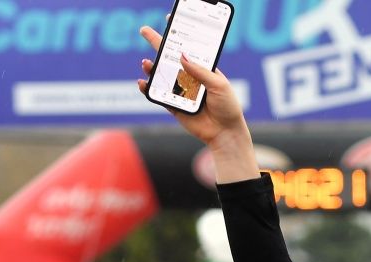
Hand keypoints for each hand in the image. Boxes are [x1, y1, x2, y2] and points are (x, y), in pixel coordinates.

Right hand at [137, 25, 248, 147]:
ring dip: (152, 67)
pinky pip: (157, 94)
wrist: (225, 133)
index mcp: (203, 70)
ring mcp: (180, 90)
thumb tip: (181, 56)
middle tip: (144, 31)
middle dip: (157, 44)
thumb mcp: (218, 85)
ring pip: (161, 75)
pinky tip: (142, 83)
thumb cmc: (227, 107)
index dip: (179, 35)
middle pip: (170, 58)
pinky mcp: (173, 105)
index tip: (169, 19)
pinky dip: (148, 88)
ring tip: (146, 62)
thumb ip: (200, 72)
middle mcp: (189, 78)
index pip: (189, 49)